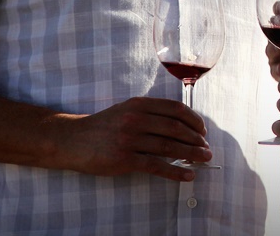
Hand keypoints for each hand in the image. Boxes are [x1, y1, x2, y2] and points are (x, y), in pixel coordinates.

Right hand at [59, 96, 213, 180]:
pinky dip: (176, 171)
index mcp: (139, 104)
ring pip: (169, 147)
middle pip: (176, 128)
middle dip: (196, 139)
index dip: (193, 120)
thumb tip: (180, 125)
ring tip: (204, 159)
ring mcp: (130, 139)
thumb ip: (150, 113)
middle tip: (207, 148)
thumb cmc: (103, 126)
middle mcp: (136, 119)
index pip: (175, 109)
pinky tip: (187, 175)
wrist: (72, 140)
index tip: (202, 130)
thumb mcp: (126, 110)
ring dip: (191, 154)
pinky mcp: (124, 159)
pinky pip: (156, 166)